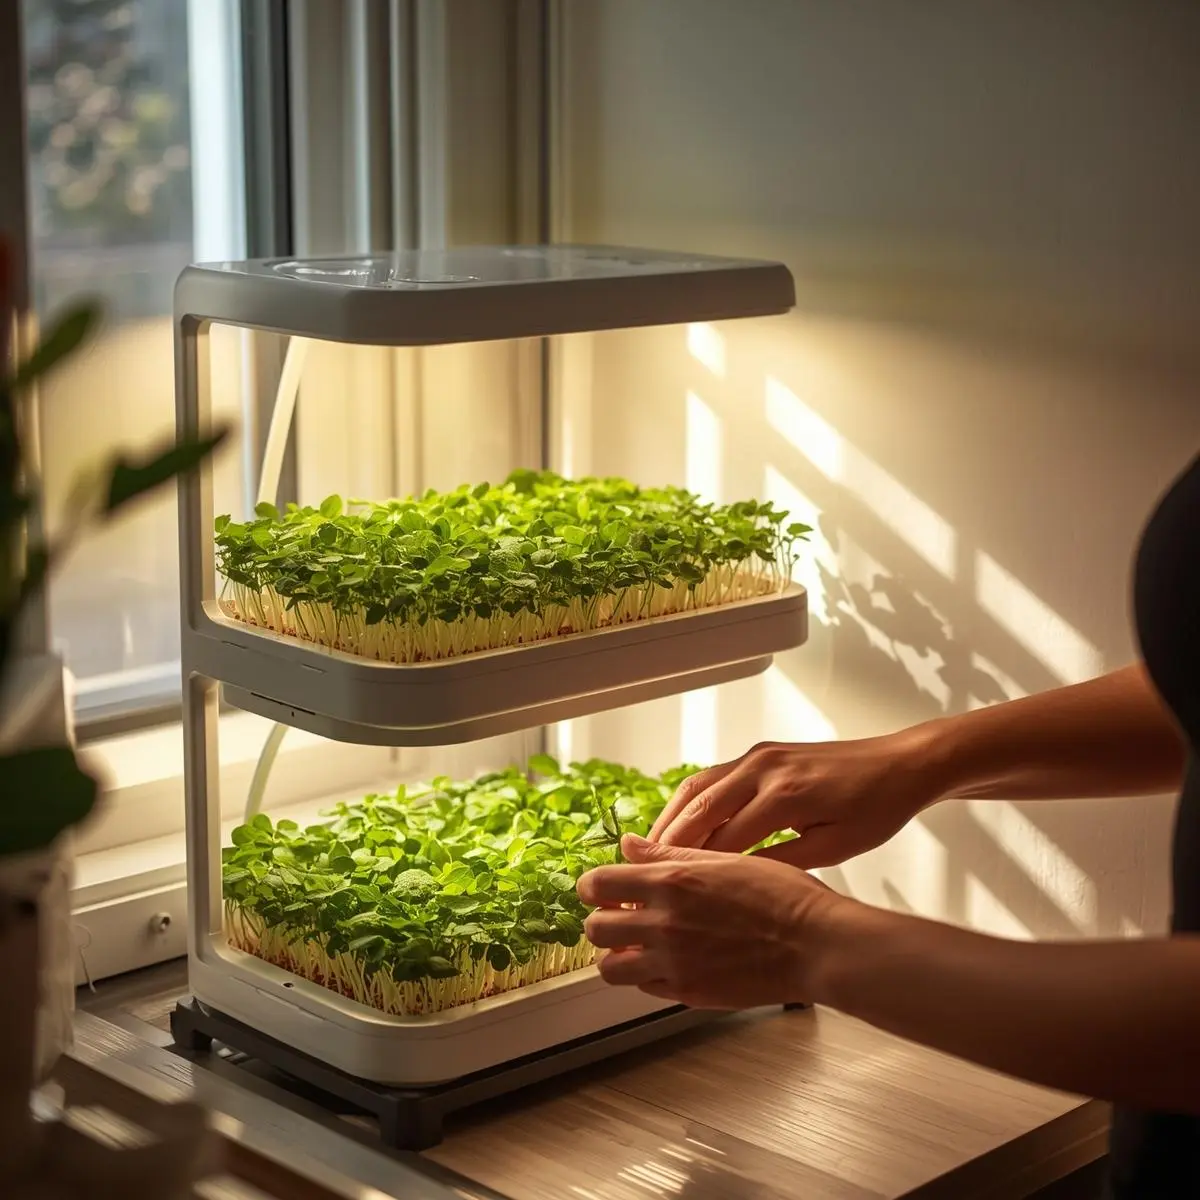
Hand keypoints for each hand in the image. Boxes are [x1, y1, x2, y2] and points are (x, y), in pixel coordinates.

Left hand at [577, 833, 850, 1009]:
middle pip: (595, 928)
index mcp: (671, 884)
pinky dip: (645, 975)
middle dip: (601, 919)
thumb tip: (629, 845)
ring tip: (636, 943)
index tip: (600, 885)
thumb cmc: (782, 896)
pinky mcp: (689, 994)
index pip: (599, 883)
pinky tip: (667, 960)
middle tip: (619, 914)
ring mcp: (674, 964)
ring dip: (615, 954)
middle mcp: (664, 926)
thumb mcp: (724, 859)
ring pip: (610, 968)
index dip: (592, 884)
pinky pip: (644, 988)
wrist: (816, 944)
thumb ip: (668, 854)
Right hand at [649, 726, 946, 867]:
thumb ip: (784, 861)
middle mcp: (763, 769)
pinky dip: (688, 801)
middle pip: (699, 809)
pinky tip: (678, 825)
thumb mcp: (836, 847)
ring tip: (647, 854)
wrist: (899, 764)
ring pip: (697, 787)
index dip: (695, 873)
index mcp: (785, 796)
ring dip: (670, 819)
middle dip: (666, 846)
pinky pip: (712, 777)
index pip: (724, 839)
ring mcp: (759, 756)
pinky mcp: (760, 753)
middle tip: (639, 878)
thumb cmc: (876, 809)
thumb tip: (739, 883)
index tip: (671, 899)